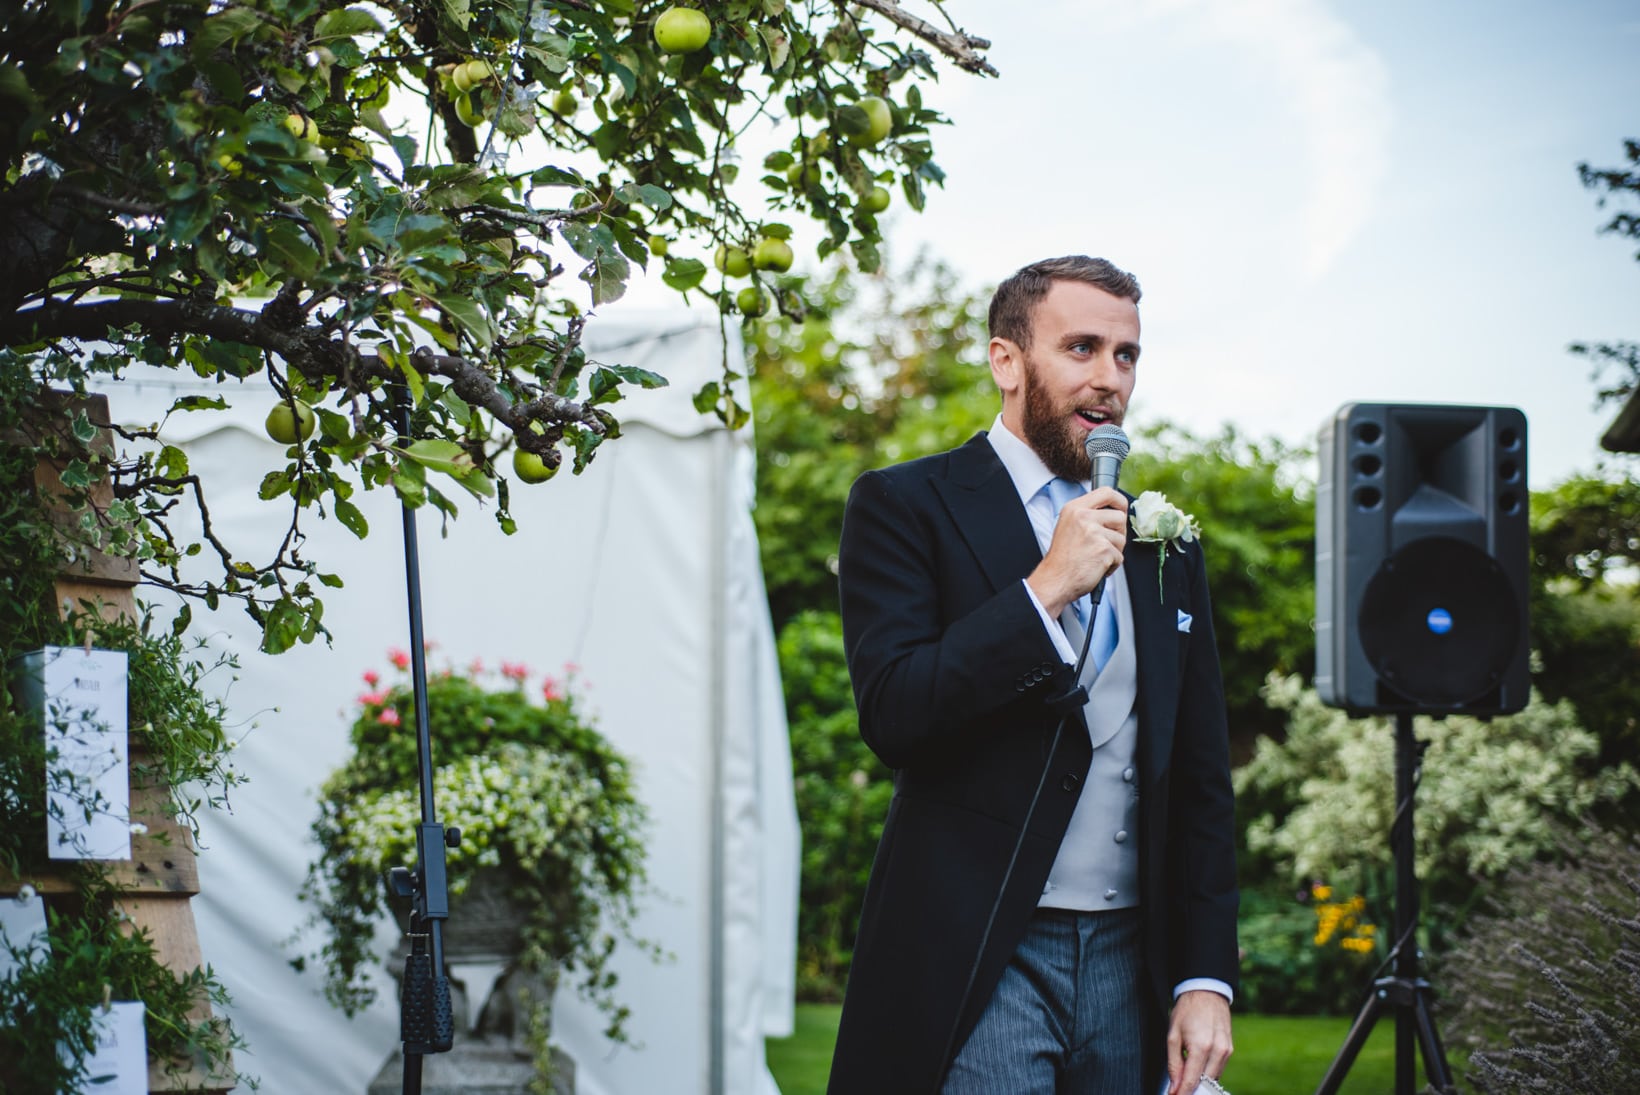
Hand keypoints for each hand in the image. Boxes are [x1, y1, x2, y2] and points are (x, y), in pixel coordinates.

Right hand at [1027, 486, 1127, 617]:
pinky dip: (1112, 565)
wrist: (1055, 580)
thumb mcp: (1068, 526)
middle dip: (1118, 532)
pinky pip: (1120, 556)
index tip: (1120, 510)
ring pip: (1121, 538)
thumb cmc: (1062, 558)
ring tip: (1096, 557)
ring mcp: (1094, 532)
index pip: (1106, 492)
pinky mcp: (1103, 549)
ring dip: (1114, 551)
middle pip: (1120, 516)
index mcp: (1074, 508)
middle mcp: (1083, 517)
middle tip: (1104, 543)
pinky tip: (1097, 567)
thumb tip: (1113, 512)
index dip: (1119, 501)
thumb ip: (1087, 515)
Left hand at [1167, 990, 1231, 1094]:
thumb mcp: (1173, 1035)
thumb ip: (1174, 1063)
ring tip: (1186, 1074)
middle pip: (1205, 1083)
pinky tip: (1197, 1065)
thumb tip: (1174, 1086)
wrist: (1206, 992)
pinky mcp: (1230, 1049)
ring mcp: (1226, 1051)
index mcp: (1201, 1046)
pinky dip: (1207, 1071)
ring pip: (1213, 1078)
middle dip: (1191, 1089)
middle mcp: (1217, 1051)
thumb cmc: (1187, 1011)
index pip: (1192, 1081)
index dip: (1182, 1093)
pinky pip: (1218, 1068)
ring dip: (1200, 1081)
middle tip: (1178, 1088)